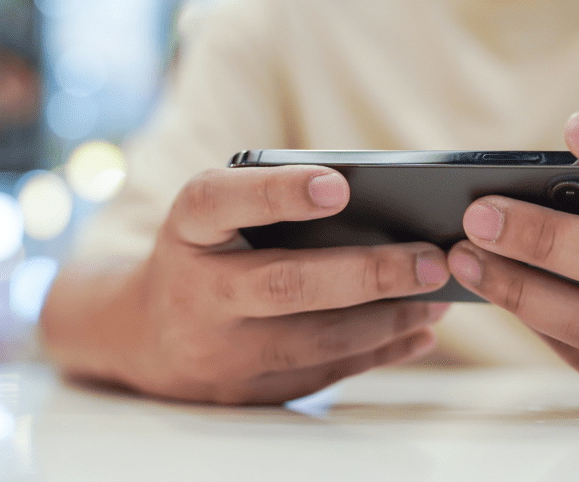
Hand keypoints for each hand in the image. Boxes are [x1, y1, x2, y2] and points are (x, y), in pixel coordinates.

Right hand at [112, 165, 449, 403]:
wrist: (142, 336)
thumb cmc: (200, 255)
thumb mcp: (212, 216)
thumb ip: (269, 200)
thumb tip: (373, 204)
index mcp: (186, 231)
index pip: (219, 202)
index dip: (277, 192)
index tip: (339, 186)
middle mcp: (196, 292)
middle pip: (284, 285)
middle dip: (366, 273)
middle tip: (430, 260)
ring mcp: (220, 351)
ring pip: (314, 340)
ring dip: (386, 318)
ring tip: (436, 296)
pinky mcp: (247, 391)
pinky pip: (323, 375)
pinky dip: (378, 352)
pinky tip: (419, 330)